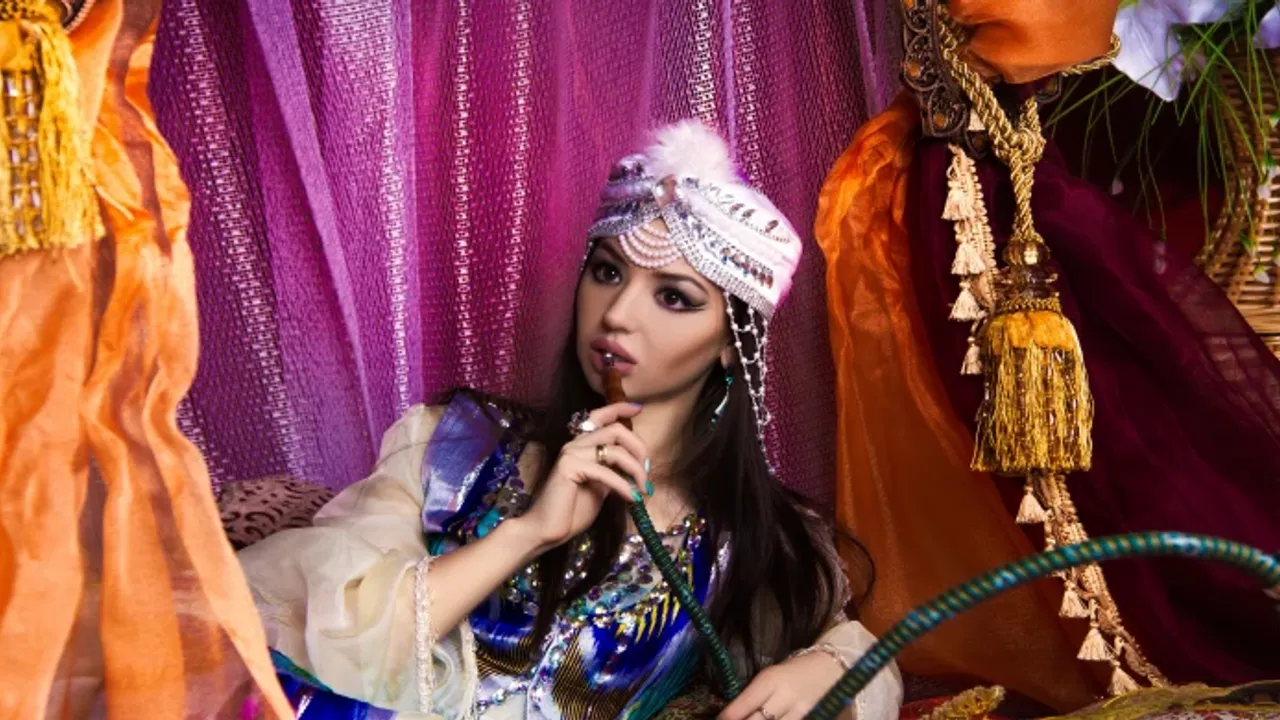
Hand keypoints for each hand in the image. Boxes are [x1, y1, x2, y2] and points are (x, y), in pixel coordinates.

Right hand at [512, 402, 648, 550]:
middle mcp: (574, 444)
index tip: (639, 409)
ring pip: (615, 450)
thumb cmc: (571, 512)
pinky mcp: (568, 467)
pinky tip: (632, 499)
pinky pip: (605, 471)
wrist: (546, 531)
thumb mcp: (600, 488)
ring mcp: (570, 453)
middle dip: (639, 448)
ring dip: (635, 470)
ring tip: (643, 490)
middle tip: (647, 471)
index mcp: (580, 446)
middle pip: (616, 430)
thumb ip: (612, 472)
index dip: (619, 409)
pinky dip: (623, 486)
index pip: (599, 416)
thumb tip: (634, 468)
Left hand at [717, 652, 847, 719]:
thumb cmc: (792, 673)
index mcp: (770, 681)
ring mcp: (801, 712)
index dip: (727, 718)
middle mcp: (785, 697)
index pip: (743, 706)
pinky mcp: (814, 718)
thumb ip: (752, 697)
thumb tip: (729, 716)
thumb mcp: (769, 678)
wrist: (830, 668)